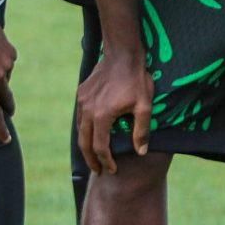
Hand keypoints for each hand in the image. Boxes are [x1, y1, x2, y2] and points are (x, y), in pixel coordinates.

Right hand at [75, 45, 152, 174]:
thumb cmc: (136, 79)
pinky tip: (92, 134)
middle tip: (98, 170)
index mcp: (102, 116)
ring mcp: (82, 101)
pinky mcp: (81, 93)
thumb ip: (142, 130)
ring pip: (79, 130)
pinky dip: (84, 129)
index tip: (112, 170)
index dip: (106, 161)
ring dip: (85, 145)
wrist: (122, 53)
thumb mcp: (144, 105)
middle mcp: (87, 111)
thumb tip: (141, 152)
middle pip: (84, 143)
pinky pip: (80, 116)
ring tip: (94, 156)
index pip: (100, 147)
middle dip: (91, 159)